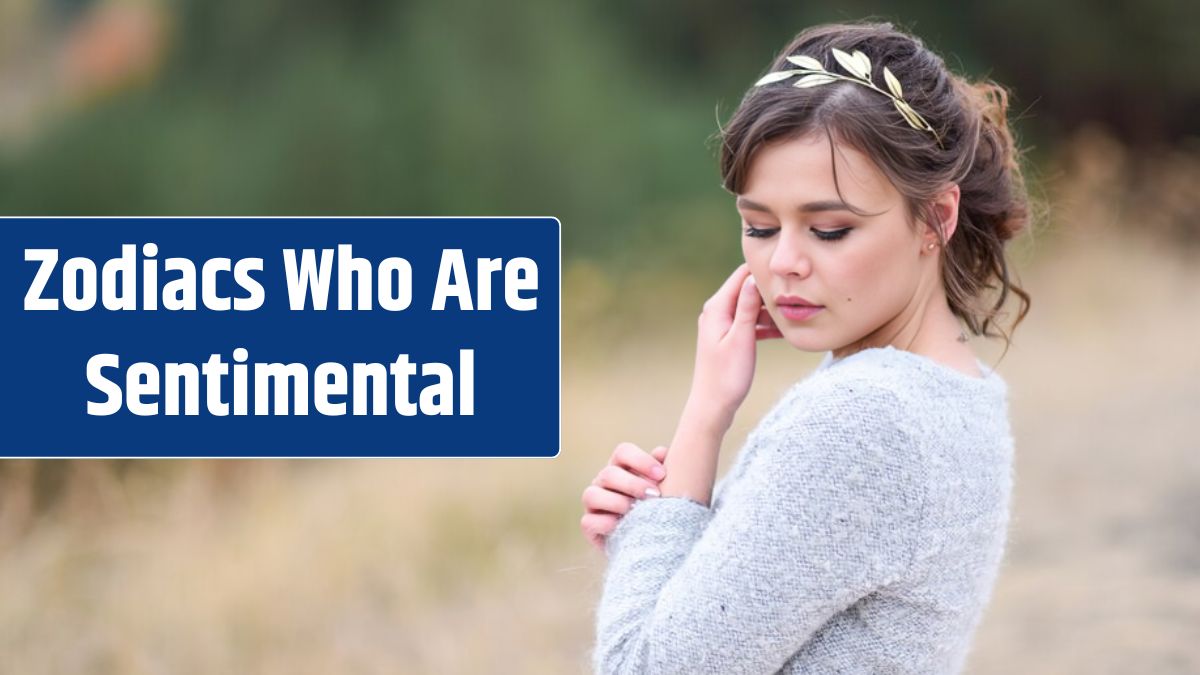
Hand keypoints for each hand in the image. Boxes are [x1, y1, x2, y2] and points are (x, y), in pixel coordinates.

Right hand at [580, 442, 668, 551]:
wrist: (647, 539)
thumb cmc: (655, 506)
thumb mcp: (662, 486)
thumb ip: (663, 469)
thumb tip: (661, 452)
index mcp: (620, 467)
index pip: (623, 452)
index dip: (641, 460)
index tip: (662, 475)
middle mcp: (603, 482)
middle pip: (609, 473)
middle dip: (633, 484)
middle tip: (654, 495)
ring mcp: (593, 504)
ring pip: (592, 495)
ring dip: (616, 502)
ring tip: (636, 511)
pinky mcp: (589, 525)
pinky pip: (589, 521)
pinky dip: (605, 523)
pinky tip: (622, 525)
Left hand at [688, 263, 781, 431]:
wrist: (713, 406)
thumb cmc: (726, 376)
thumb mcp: (741, 338)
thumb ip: (747, 307)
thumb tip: (753, 277)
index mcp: (716, 308)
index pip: (741, 275)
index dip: (763, 271)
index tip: (788, 272)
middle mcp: (716, 312)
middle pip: (747, 290)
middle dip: (769, 291)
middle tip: (797, 292)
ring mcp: (721, 325)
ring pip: (750, 308)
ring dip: (770, 310)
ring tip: (793, 313)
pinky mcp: (728, 338)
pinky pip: (749, 323)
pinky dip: (764, 325)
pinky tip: (783, 332)